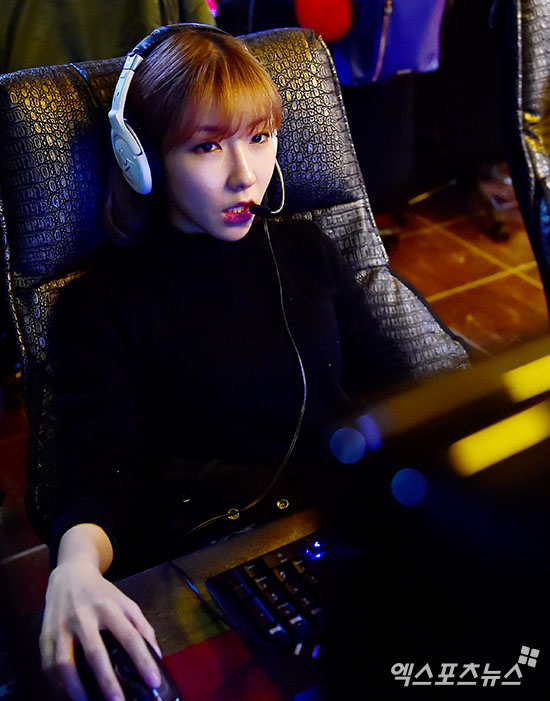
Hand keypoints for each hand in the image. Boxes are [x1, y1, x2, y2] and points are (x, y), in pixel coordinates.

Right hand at [40, 527, 161, 699]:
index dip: (142, 660)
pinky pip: (48, 666)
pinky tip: (69, 696)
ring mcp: (61, 626)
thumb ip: (142, 627)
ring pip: (64, 663)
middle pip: (94, 652)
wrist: (70, 574)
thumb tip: (157, 657)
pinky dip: (58, 685)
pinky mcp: (45, 635)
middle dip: (106, 681)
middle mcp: (83, 616)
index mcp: (109, 607)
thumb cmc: (102, 594)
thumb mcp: (126, 603)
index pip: (129, 636)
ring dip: (76, 690)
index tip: (153, 682)